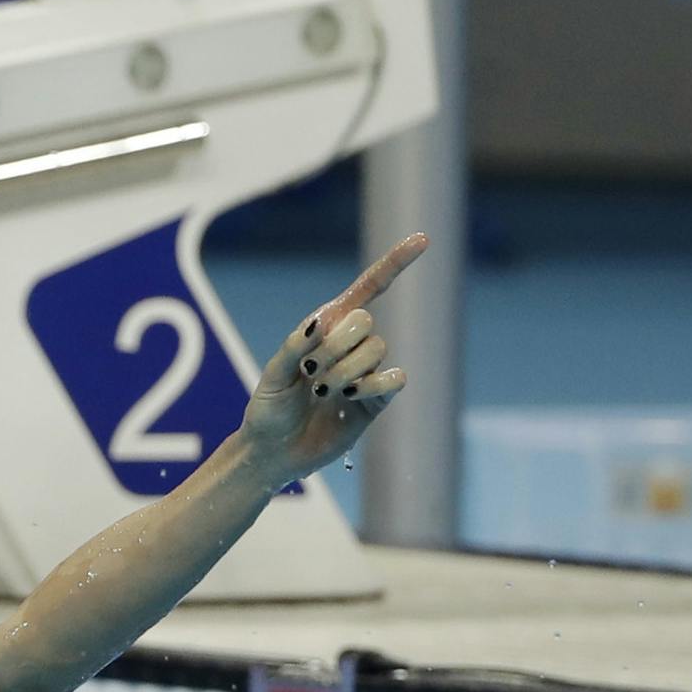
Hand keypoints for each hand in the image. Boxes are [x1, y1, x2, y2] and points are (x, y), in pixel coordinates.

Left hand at [239, 233, 426, 484]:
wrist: (275, 451)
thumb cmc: (268, 409)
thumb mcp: (273, 375)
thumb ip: (294, 345)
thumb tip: (320, 320)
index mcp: (326, 327)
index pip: (367, 289)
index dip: (394, 264)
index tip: (422, 240)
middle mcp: (351, 345)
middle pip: (366, 322)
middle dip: (335, 346)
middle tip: (311, 370)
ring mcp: (367, 371)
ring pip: (377, 350)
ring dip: (345, 371)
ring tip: (320, 391)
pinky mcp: (377, 399)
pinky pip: (393, 379)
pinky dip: (372, 386)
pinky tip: (348, 398)